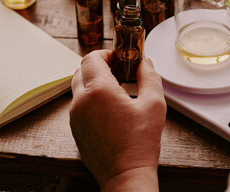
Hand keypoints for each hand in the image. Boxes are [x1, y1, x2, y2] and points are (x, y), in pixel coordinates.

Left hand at [69, 50, 166, 190]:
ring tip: (116, 90)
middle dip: (99, 65)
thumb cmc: (140, 143)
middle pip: (81, 69)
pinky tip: (110, 108)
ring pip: (78, 86)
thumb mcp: (154, 104)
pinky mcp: (75, 128)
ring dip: (93, 81)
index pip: (91, 58)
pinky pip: (79, 104)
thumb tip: (145, 62)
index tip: (120, 57)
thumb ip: (149, 76)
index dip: (106, 53)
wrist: (125, 175)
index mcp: (99, 90)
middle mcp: (81, 101)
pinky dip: (90, 98)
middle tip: (119, 71)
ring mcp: (75, 116)